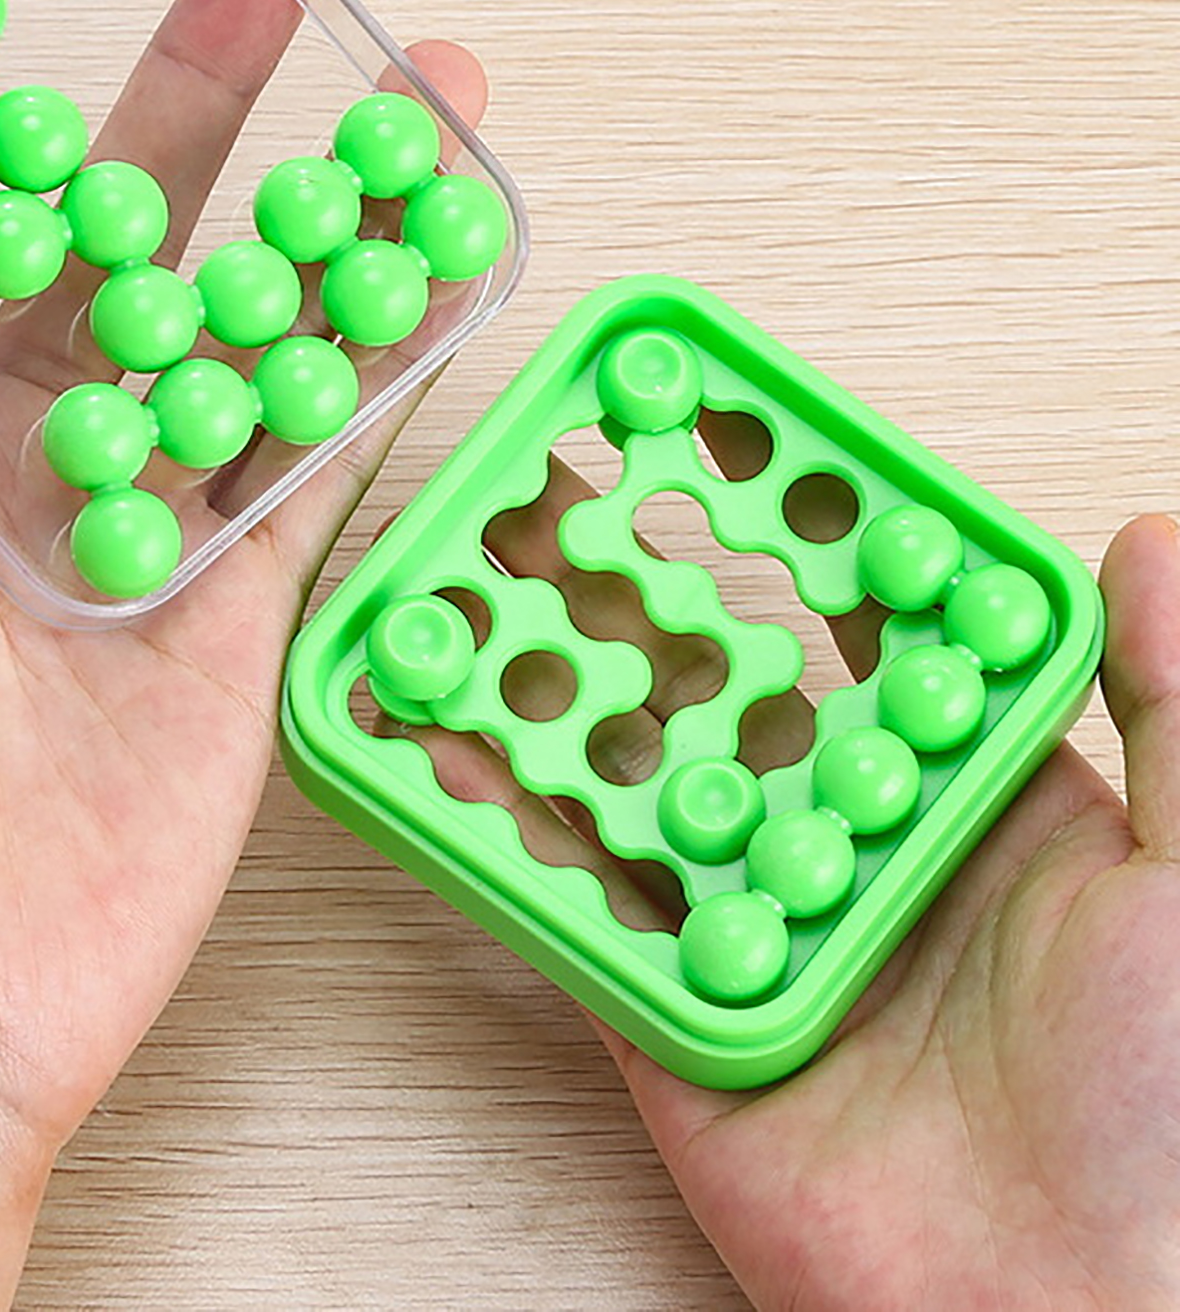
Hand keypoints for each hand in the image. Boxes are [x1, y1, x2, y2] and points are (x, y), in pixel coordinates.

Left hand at [0, 0, 486, 1306]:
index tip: (13, 26)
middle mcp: (16, 464)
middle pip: (119, 246)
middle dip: (195, 111)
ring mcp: (143, 527)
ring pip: (245, 332)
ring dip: (322, 216)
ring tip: (410, 106)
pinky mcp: (235, 605)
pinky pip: (317, 462)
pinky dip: (380, 368)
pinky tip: (438, 273)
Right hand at [417, 447, 1179, 1307]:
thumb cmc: (1172, 1108)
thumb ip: (1171, 699)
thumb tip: (1141, 536)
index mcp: (959, 806)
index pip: (854, 642)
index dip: (789, 547)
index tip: (724, 450)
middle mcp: (841, 854)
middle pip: (716, 699)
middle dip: (635, 600)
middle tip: (559, 504)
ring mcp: (747, 932)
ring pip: (630, 789)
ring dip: (553, 695)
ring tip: (475, 598)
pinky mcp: (673, 1020)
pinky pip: (577, 917)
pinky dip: (504, 839)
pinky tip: (451, 756)